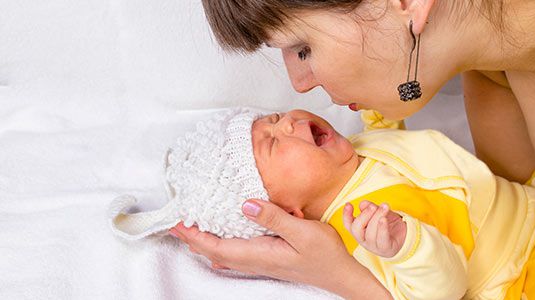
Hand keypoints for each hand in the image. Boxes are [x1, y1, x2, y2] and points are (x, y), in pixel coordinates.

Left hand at [170, 199, 391, 299]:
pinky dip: (220, 245)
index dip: (193, 235)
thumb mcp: (302, 231)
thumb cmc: (325, 254)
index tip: (176, 222)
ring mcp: (261, 261)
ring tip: (190, 228)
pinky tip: (219, 241)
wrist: (341, 273)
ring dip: (204, 242)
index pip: (216, 246)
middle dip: (192, 238)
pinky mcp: (268, 258)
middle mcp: (255, 260)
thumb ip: (273, 217)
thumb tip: (245, 204)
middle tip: (175, 222)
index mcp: (259, 253)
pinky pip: (234, 253)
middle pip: (214, 252)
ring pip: (223, 254)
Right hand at [342, 201, 406, 257]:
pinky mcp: (386, 249)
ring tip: (385, 207)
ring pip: (370, 233)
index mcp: (359, 231)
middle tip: (373, 206)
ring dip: (377, 217)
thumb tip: (363, 204)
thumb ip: (371, 208)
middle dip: (364, 215)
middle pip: (356, 229)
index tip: (349, 204)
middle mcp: (364, 240)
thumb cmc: (389, 224)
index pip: (348, 225)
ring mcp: (374, 246)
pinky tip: (384, 219)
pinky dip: (382, 228)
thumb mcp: (379, 212)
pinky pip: (382, 239)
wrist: (405, 235)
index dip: (346, 215)